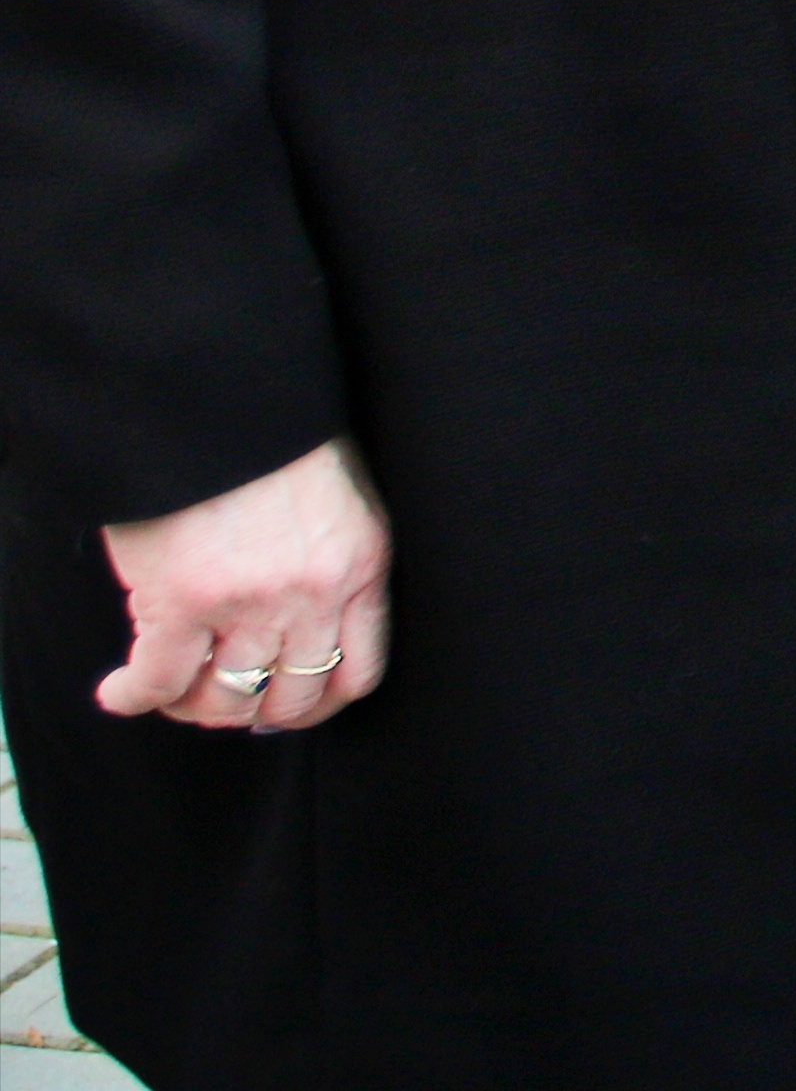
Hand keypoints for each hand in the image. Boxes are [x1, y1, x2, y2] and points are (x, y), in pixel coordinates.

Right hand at [99, 438, 388, 732]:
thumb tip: (300, 630)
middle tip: (219, 700)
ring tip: (171, 692)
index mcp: (360, 566)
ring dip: (192, 708)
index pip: (358, 670)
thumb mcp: (337, 502)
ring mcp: (251, 602)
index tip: (288, 707)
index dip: (319, 704)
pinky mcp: (185, 601)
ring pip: (226, 699)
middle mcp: (315, 594)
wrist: (224, 398)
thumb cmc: (275, 442)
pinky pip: (158, 681)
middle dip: (252, 712)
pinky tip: (120, 691)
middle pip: (292, 699)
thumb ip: (328, 563)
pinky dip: (133, 696)